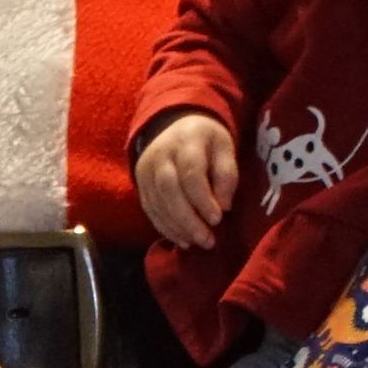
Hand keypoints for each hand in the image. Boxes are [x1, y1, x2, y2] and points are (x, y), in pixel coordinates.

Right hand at [135, 112, 240, 246]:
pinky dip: (165, 227)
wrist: (175, 124)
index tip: (218, 219)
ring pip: (157, 203)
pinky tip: (181, 239)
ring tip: (196, 242)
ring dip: (177, 227)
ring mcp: (146, 170)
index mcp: (186, 142)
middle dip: (188, 219)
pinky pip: (150, 209)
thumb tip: (224, 206)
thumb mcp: (224, 148)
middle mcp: (161, 156)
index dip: (203, 199)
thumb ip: (226, 174)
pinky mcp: (141, 184)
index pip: (190, 173)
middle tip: (207, 240)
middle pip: (169, 190)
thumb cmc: (206, 140)